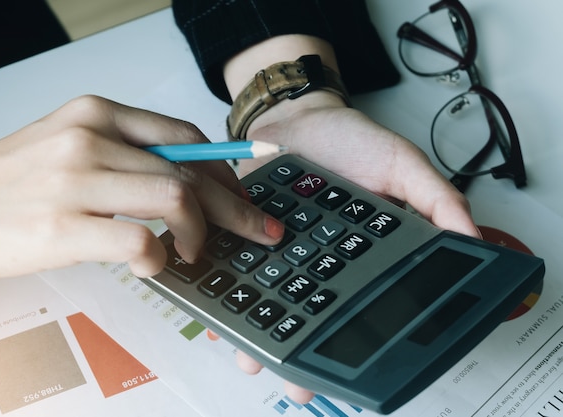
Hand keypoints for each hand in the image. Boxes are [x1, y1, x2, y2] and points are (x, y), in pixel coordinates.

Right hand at [0, 95, 283, 280]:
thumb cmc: (5, 183)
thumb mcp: (65, 147)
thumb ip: (122, 157)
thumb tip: (182, 188)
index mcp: (96, 114)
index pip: (185, 135)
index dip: (224, 170)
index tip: (244, 195)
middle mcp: (90, 138)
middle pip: (192, 171)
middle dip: (236, 208)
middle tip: (258, 231)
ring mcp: (76, 181)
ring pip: (176, 199)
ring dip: (201, 235)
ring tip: (193, 254)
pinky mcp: (61, 227)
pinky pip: (140, 241)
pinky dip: (159, 258)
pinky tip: (152, 265)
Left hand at [233, 91, 480, 403]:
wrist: (295, 118)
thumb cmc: (349, 140)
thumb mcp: (401, 163)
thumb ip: (435, 198)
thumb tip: (472, 239)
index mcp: (358, 254)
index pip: (360, 303)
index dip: (358, 336)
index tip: (351, 365)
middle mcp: (318, 261)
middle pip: (310, 315)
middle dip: (300, 348)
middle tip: (296, 379)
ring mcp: (280, 254)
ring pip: (270, 304)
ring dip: (260, 334)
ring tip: (252, 358)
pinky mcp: (246, 238)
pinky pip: (237, 272)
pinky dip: (226, 294)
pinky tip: (218, 316)